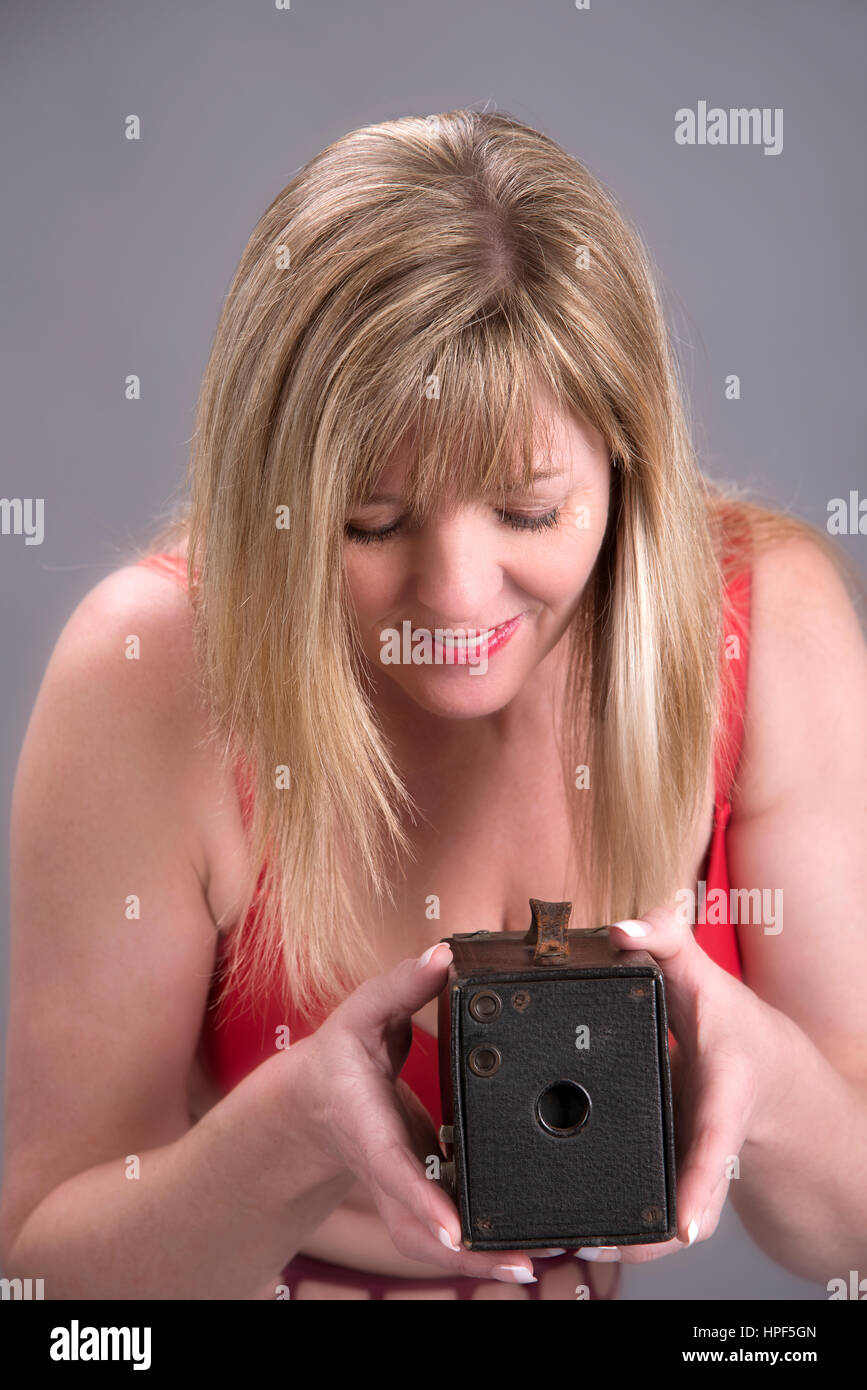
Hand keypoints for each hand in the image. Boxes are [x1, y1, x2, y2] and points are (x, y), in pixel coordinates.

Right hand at [293, 943, 550, 1284]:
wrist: (315, 1099)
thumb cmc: (343, 1055)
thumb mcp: (362, 1011)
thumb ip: (401, 984)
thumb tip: (442, 954)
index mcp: (366, 1126)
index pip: (394, 1167)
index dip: (423, 1201)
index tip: (455, 1231)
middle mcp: (382, 1169)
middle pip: (417, 1228)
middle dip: (465, 1252)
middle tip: (520, 1263)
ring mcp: (399, 1191)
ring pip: (431, 1242)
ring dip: (478, 1260)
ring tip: (531, 1263)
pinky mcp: (418, 1195)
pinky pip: (444, 1232)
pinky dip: (478, 1248)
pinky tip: (522, 1252)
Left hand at [578, 905, 774, 1265]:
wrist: (765, 1069)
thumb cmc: (729, 1023)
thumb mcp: (704, 976)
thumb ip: (664, 942)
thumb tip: (620, 929)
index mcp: (724, 1092)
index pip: (715, 1142)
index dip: (700, 1185)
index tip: (684, 1229)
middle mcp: (712, 1137)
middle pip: (692, 1198)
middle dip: (652, 1233)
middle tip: (597, 1244)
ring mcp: (698, 1162)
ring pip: (675, 1219)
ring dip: (634, 1242)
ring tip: (582, 1245)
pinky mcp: (682, 1171)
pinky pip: (661, 1209)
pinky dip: (632, 1233)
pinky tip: (591, 1241)